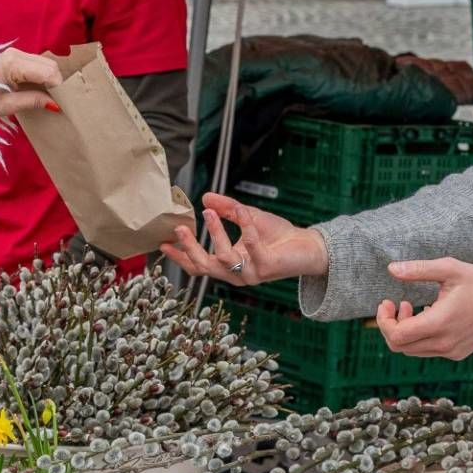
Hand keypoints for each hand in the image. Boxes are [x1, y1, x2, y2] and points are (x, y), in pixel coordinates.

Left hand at [0, 48, 61, 122]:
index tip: (63, 103)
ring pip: (46, 64)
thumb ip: (32, 101)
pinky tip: (41, 90)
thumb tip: (55, 104)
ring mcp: (16, 54)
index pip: (47, 72)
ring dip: (51, 80)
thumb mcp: (6, 105)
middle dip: (57, 83)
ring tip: (51, 97)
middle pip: (49, 65)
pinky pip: (37, 65)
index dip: (58, 87)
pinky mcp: (16, 58)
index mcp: (13, 64)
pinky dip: (43, 77)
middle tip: (59, 101)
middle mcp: (16, 54)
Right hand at [161, 192, 327, 287]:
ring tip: (209, 213)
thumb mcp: (247, 218)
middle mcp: (236, 274)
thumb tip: (204, 198)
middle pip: (204, 267)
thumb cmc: (278, 235)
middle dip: (189, 248)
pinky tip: (241, 210)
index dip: (180, 256)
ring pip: (223, 258)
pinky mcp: (266, 268)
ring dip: (215, 234)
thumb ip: (226, 209)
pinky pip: (250, 244)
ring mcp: (251, 274)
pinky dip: (244, 224)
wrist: (309, 246)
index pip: (198, 265)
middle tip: (179, 228)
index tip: (162, 242)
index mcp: (228, 265)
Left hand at [374, 258, 472, 360]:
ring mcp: (451, 351)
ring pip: (412, 350)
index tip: (386, 303)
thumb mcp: (448, 269)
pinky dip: (420, 337)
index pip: (397, 335)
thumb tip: (391, 269)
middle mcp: (444, 343)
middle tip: (398, 304)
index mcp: (440, 323)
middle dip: (391, 325)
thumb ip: (418, 269)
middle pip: (400, 346)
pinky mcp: (457, 353)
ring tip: (413, 308)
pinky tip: (429, 316)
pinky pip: (428, 351)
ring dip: (405, 331)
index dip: (384, 321)